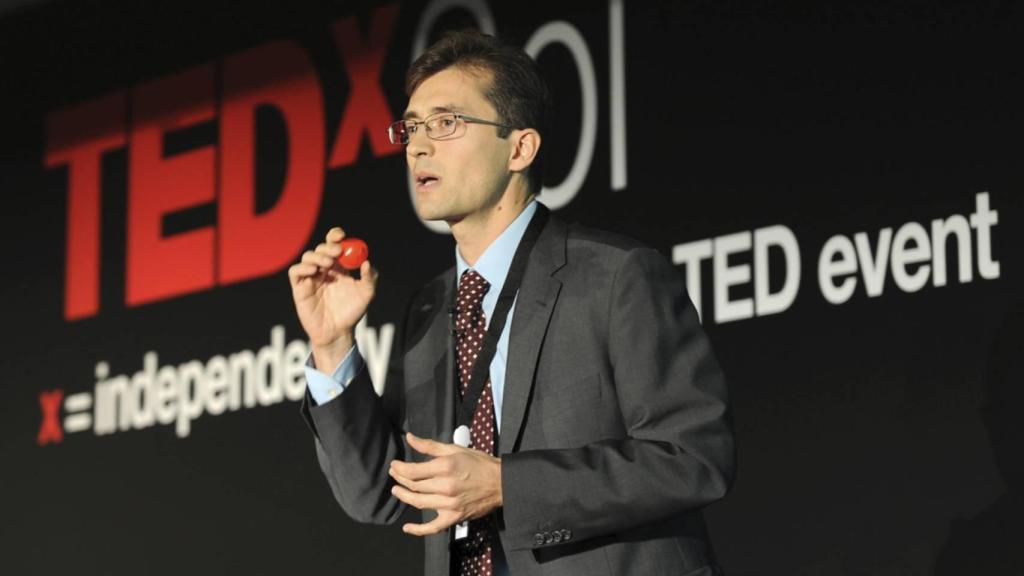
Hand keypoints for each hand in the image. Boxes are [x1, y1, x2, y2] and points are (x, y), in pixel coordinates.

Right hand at [288, 227, 377, 367]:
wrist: (338, 332)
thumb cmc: (352, 313)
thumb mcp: (366, 295)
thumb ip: (369, 278)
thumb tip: (367, 262)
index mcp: (339, 267)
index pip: (334, 245)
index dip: (335, 237)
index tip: (341, 236)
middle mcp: (324, 270)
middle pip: (321, 249)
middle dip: (328, 247)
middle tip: (337, 252)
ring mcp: (311, 278)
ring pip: (307, 257)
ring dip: (317, 257)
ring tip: (328, 265)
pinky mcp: (300, 288)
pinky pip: (295, 272)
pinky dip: (302, 267)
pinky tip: (314, 271)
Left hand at [389, 432, 502, 536]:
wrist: (501, 483)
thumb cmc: (480, 463)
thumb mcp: (455, 449)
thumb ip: (430, 446)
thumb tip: (410, 438)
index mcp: (445, 467)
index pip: (413, 471)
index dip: (399, 468)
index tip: (394, 465)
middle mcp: (445, 486)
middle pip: (413, 486)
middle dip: (400, 479)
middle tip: (394, 474)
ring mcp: (449, 504)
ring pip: (418, 503)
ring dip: (404, 497)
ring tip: (397, 491)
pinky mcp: (454, 517)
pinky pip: (433, 527)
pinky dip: (418, 530)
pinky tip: (407, 527)